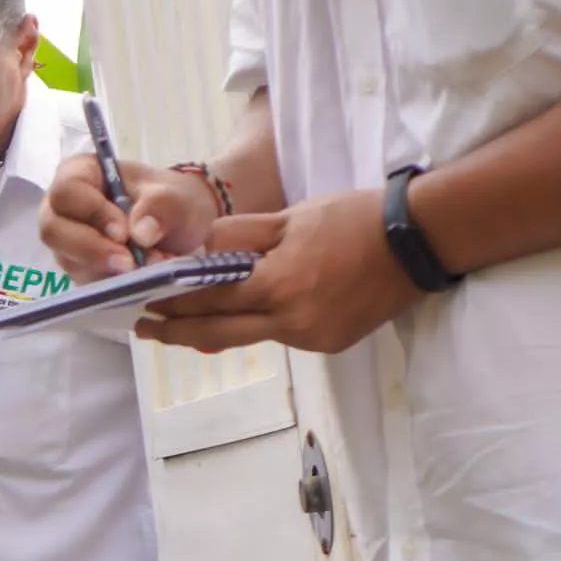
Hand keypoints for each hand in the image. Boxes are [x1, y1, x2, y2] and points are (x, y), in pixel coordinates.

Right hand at [41, 155, 216, 280]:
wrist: (180, 228)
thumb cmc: (168, 201)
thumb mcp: (174, 196)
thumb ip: (160, 207)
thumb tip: (141, 233)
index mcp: (80, 175)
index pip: (67, 191)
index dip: (92, 212)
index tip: (123, 232)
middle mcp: (63, 209)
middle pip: (54, 230)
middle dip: (92, 249)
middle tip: (130, 262)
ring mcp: (68, 243)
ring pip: (68, 260)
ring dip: (107, 270)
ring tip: (147, 268)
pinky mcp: (80, 270)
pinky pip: (83, 282)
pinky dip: (114, 285)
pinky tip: (142, 279)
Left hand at [141, 190, 413, 357]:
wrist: (417, 241)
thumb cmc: (353, 219)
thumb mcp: (290, 217)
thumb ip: (238, 237)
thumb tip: (193, 249)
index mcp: (279, 285)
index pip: (209, 298)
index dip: (172, 302)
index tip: (142, 301)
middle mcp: (293, 321)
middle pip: (219, 332)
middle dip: (177, 331)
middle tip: (144, 329)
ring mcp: (313, 338)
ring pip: (251, 336)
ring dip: (214, 328)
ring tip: (181, 323)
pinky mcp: (329, 343)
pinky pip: (281, 336)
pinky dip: (257, 325)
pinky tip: (243, 314)